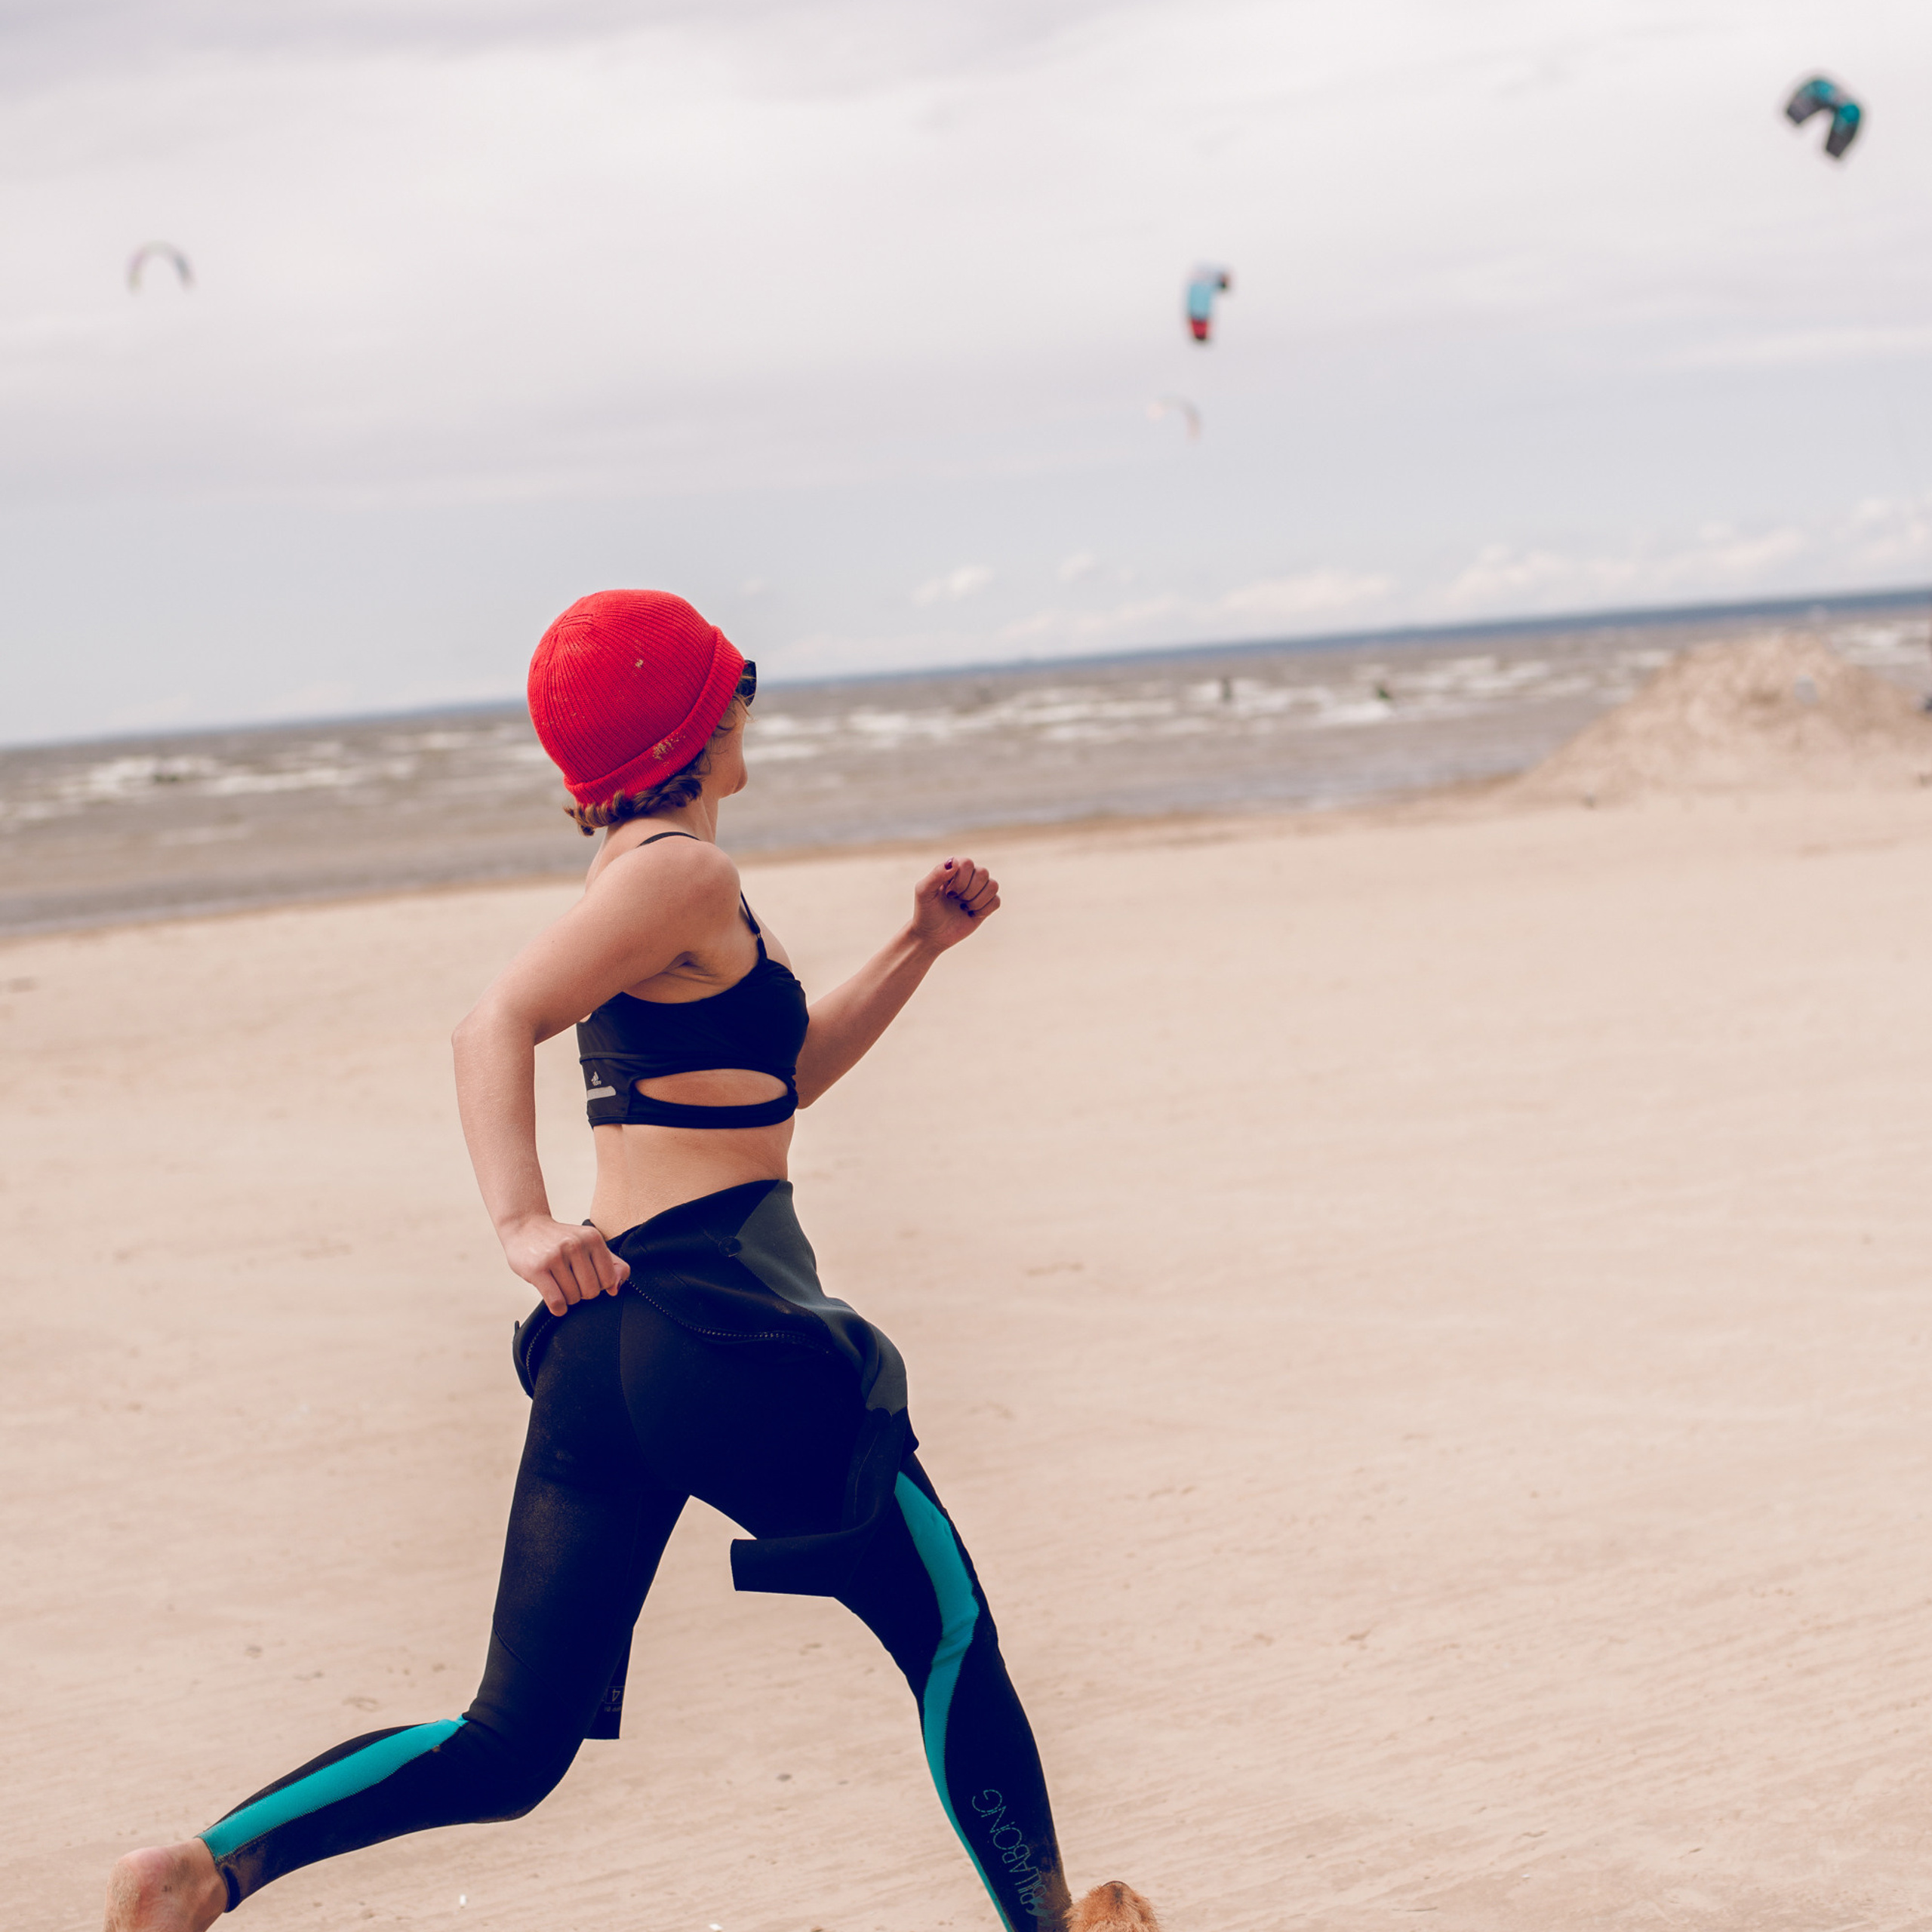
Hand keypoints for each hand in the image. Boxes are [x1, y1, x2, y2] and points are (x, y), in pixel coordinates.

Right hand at [500, 1215, 629, 1315]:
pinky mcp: (537, 1269)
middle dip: (582, 1293)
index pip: (609, 1279)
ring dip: (567, 1298)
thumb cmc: (561, 1240)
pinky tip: (555, 1301)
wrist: (525, 1227)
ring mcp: (556, 1256)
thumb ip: (612, 1264)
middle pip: (592, 1291)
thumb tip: (616, 1289)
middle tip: (571, 1281)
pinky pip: (556, 1301)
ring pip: (573, 1298)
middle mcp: (576, 1244)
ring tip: (559, 1284)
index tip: (587, 1277)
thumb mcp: (590, 1244)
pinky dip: (558, 1308)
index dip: (599, 1284)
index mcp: (593, 1238)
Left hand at [911, 857, 1000, 952]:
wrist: (932, 935)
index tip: (948, 893)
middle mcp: (969, 875)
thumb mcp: (924, 892)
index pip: (967, 863)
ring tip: (963, 907)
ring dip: (977, 901)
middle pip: (983, 873)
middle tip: (955, 900)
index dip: (960, 881)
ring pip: (993, 885)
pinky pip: (996, 901)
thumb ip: (936, 874)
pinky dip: (984, 910)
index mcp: (954, 868)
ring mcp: (979, 890)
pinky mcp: (987, 904)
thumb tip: (953, 862)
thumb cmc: (926, 911)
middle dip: (968, 892)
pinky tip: (971, 914)